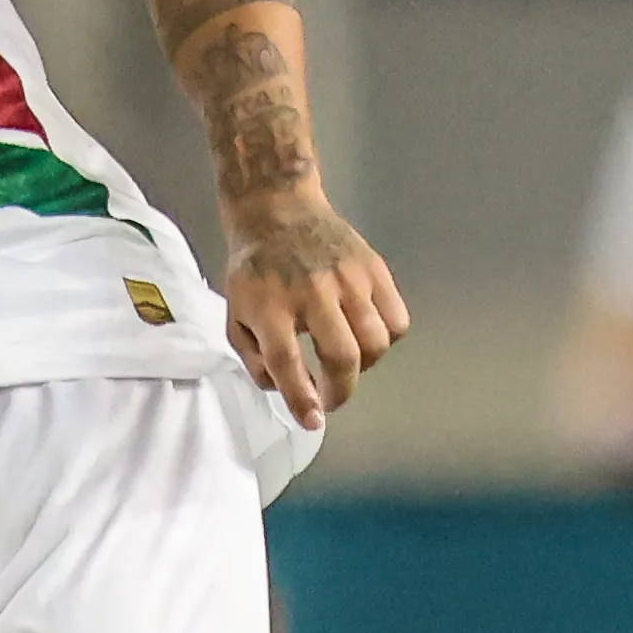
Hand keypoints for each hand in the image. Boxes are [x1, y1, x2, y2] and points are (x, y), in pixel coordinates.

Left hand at [220, 191, 411, 429]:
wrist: (278, 211)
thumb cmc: (255, 272)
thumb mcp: (236, 316)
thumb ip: (255, 359)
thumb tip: (286, 391)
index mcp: (270, 306)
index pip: (288, 363)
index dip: (302, 400)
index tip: (313, 421)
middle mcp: (311, 292)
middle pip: (343, 356)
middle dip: (342, 389)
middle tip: (331, 397)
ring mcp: (348, 278)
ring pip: (376, 341)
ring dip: (364, 365)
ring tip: (347, 361)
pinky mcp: (374, 268)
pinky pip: (397, 319)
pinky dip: (387, 338)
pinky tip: (366, 334)